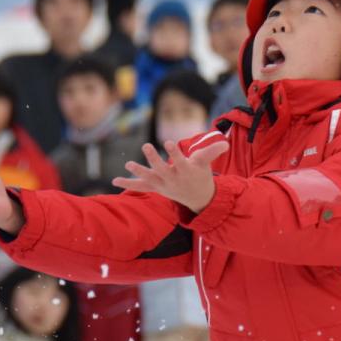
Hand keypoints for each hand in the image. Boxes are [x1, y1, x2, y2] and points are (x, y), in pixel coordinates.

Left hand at [113, 141, 229, 212]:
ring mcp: (163, 184)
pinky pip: (140, 187)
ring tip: (128, 164)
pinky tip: (114, 181)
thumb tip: (226, 143)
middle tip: (146, 145)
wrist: (198, 198)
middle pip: (162, 169)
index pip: (180, 160)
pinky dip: (128, 184)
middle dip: (153, 158)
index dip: (174, 151)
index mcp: (185, 171)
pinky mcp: (156, 187)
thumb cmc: (201, 175)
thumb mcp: (207, 163)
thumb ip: (213, 152)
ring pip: (149, 178)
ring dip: (139, 171)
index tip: (167, 142)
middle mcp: (173, 179)